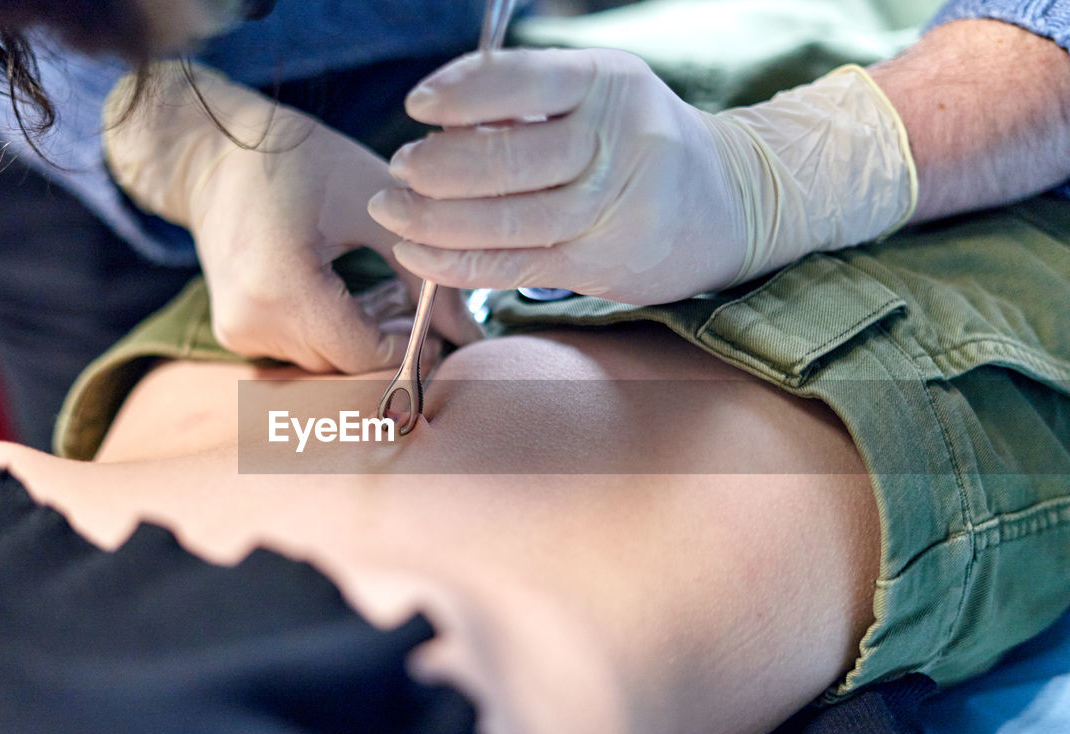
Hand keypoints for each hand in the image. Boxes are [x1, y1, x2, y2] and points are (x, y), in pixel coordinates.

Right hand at [104, 63, 479, 372]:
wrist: (213, 155)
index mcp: (279, 286)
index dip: (407, 351)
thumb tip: (469, 331)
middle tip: (423, 313)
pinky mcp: (234, 332)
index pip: (360, 353)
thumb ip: (423, 271)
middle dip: (390, 346)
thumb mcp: (372, 203)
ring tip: (390, 298)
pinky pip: (301, 351)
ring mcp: (237, 331)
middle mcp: (250, 320)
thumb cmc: (296, 163)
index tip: (439, 331)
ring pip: (325, 362)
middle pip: (344, 363)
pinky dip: (334, 334)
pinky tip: (353, 300)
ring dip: (363, 341)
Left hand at [369, 48, 914, 303]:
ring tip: (391, 211)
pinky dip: (454, 262)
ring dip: (431, 219)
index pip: (524, 82)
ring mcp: (611, 208)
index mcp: (609, 83)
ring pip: (503, 218)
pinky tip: (416, 253)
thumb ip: (530, 106)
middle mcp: (615, 142)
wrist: (728, 204)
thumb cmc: (640, 142)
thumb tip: (439, 125)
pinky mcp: (599, 262)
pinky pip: (510, 265)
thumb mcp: (600, 96)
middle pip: (507, 158)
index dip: (462, 95)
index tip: (418, 107)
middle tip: (399, 168)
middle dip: (436, 167)